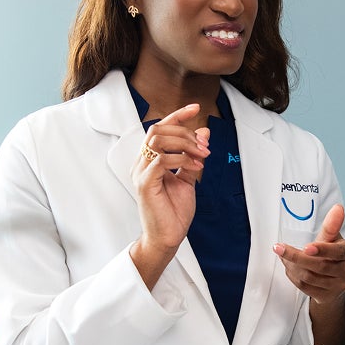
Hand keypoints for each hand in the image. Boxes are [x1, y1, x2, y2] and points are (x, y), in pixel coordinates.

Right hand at [129, 105, 209, 282]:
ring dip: (185, 144)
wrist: (168, 236)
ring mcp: (140, 172)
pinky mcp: (144, 183)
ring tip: (201, 156)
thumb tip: (203, 134)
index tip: (196, 108)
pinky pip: (161, 160)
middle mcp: (141, 163)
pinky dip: (181, 159)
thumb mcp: (188, 178)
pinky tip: (195, 167)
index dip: (177, 116)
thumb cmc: (174, 211)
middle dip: (185, 132)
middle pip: (158, 130)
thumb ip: (192, 156)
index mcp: (149, 160)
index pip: (160, 128)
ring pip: (158, 141)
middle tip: (204, 147)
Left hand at [273, 203, 344, 306]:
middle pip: (319, 266)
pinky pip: (305, 287)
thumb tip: (338, 208)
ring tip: (282, 255)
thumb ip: (332, 225)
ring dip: (292, 266)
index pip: (337, 252)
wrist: (335, 279)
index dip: (322, 250)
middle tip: (278, 248)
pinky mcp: (326, 297)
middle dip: (296, 257)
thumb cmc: (331, 253)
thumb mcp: (331, 238)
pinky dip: (293, 276)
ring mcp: (337, 287)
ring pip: (309, 277)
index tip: (306, 247)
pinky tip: (288, 267)